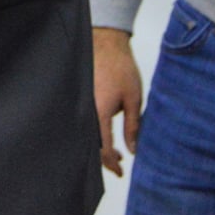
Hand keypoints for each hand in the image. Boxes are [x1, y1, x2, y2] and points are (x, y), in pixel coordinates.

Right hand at [93, 28, 141, 177]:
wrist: (105, 42)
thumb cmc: (120, 67)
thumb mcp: (134, 99)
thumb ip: (133, 127)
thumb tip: (133, 150)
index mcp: (98, 113)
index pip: (102, 148)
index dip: (111, 163)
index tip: (120, 172)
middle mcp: (85, 110)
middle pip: (91, 145)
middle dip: (105, 159)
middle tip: (119, 165)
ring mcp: (80, 104)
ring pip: (87, 135)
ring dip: (100, 146)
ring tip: (117, 151)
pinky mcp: (80, 99)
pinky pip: (85, 122)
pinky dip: (95, 133)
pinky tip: (106, 134)